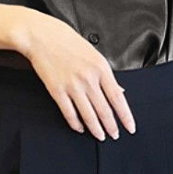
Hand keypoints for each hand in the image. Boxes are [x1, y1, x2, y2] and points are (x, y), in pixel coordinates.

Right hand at [12, 10, 136, 140]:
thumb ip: (107, 76)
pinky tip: (80, 128)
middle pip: (104, 110)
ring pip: (88, 115)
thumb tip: (119, 92)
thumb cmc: (69, 43)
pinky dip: (76, 123)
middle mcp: (89, 79)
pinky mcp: (57, 90)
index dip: (125, 116)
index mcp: (101, 69)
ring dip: (96, 129)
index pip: (118, 98)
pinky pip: (69, 113)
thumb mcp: (95, 55)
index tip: (130, 127)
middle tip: (115, 136)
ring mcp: (72, 86)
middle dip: (111, 126)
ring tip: (101, 137)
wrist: (42, 36)